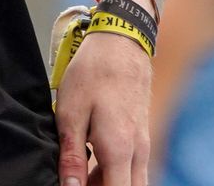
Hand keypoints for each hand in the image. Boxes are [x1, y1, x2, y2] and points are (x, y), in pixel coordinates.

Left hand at [52, 30, 152, 185]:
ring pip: (131, 181)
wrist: (121, 41)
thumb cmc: (93, 72)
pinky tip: (91, 160)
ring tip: (79, 171)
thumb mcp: (70, 113)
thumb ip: (72, 156)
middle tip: (76, 180)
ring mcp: (143, 143)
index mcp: (119, 150)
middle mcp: (138, 151)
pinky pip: (132, 166)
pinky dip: (114, 172)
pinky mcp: (141, 134)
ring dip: (108, 183)